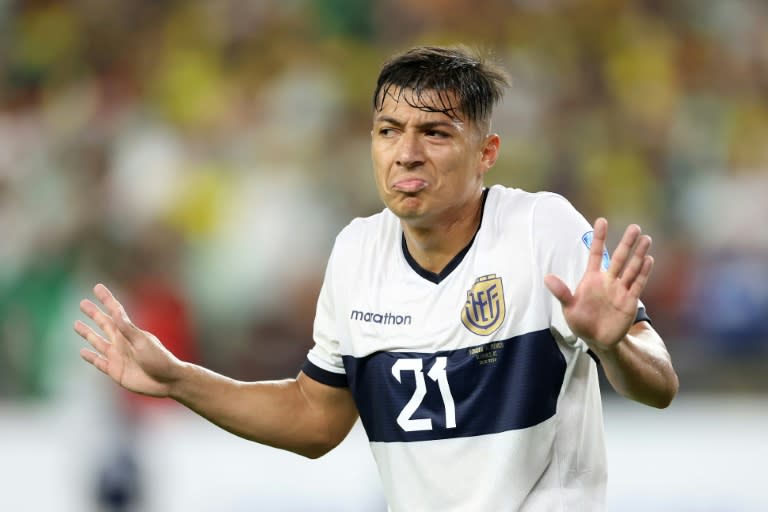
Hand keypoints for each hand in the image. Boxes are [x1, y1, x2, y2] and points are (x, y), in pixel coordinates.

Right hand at [74, 284, 181, 396]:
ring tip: (76, 324)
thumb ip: (127, 328)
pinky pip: (98, 362)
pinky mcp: (115, 371)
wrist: (166, 382)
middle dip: (94, 313)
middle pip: (104, 324)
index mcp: (129, 332)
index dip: (106, 299)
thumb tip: (115, 311)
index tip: (97, 287)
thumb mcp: (142, 341)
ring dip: (87, 333)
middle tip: (82, 303)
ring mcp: (117, 356)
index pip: (115, 311)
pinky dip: (90, 357)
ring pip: (97, 341)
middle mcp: (121, 342)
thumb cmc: (158, 359)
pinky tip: (83, 351)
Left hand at [544, 218, 653, 352]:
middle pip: (618, 258)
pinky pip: (637, 284)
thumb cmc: (581, 321)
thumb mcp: (568, 307)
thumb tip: (547, 277)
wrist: (596, 340)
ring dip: (639, 255)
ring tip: (646, 239)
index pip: (595, 253)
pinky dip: (643, 273)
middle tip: (635, 227)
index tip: (602, 221)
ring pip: (631, 268)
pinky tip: (649, 260)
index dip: (599, 238)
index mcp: (591, 278)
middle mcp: (608, 281)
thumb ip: (562, 292)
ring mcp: (620, 290)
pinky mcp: (630, 301)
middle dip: (626, 243)